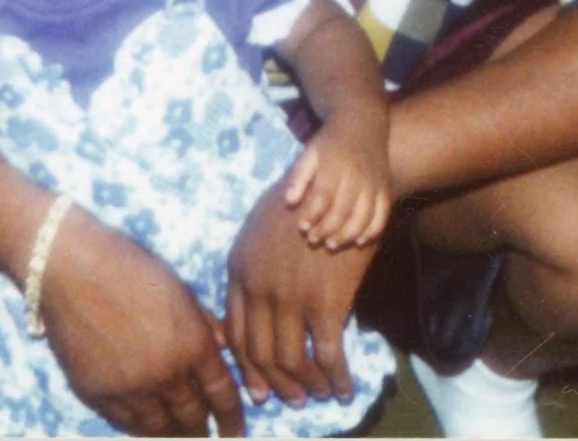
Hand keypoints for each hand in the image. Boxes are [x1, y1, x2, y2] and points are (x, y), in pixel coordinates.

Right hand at [40, 206, 244, 435]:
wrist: (69, 267)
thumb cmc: (129, 267)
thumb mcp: (179, 289)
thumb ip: (204, 324)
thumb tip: (226, 348)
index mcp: (192, 344)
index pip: (222, 396)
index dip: (232, 420)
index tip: (236, 435)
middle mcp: (166, 374)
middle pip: (192, 418)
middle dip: (202, 431)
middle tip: (207, 437)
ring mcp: (129, 389)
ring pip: (159, 429)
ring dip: (172, 435)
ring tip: (178, 436)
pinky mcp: (96, 394)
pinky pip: (125, 423)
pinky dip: (139, 428)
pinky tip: (145, 427)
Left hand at [226, 186, 376, 408]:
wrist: (341, 180)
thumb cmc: (303, 200)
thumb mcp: (258, 230)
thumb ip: (249, 269)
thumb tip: (247, 306)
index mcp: (238, 271)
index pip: (234, 336)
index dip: (246, 369)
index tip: (260, 388)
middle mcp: (258, 289)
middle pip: (258, 356)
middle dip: (276, 385)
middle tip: (291, 398)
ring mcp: (290, 297)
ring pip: (290, 362)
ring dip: (306, 385)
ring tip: (318, 392)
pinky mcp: (326, 301)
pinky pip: (326, 354)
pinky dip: (335, 377)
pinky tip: (344, 385)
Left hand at [282, 116, 389, 251]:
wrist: (363, 124)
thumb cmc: (331, 142)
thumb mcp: (310, 152)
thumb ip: (299, 177)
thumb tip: (289, 202)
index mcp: (335, 166)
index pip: (323, 196)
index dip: (312, 215)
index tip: (302, 227)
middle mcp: (357, 177)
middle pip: (343, 211)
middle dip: (326, 230)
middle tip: (313, 239)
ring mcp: (374, 185)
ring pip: (363, 218)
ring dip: (347, 236)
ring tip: (331, 244)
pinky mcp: (386, 190)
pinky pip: (382, 216)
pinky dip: (372, 232)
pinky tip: (358, 242)